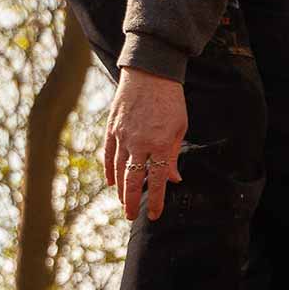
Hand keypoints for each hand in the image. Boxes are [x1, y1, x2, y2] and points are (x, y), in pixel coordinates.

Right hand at [104, 67, 186, 220]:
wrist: (150, 73)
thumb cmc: (170, 101)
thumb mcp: (180, 127)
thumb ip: (174, 155)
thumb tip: (173, 179)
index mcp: (161, 144)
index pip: (158, 181)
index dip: (156, 201)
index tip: (154, 216)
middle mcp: (140, 143)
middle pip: (133, 181)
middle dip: (133, 202)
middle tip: (132, 216)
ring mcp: (123, 136)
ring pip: (119, 170)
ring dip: (120, 190)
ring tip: (124, 202)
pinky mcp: (112, 128)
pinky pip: (108, 155)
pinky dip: (109, 170)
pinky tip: (111, 181)